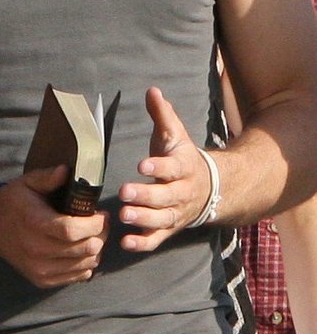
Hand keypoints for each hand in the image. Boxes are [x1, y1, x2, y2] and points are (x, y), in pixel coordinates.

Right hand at [0, 166, 108, 287]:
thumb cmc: (13, 202)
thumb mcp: (28, 183)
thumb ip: (48, 177)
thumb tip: (67, 170)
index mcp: (34, 223)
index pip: (72, 230)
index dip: (94, 224)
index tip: (102, 215)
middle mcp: (36, 250)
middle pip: (84, 248)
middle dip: (100, 235)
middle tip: (100, 224)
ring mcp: (39, 268)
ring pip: (86, 264)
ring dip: (95, 250)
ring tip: (91, 236)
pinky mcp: (42, 279)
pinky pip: (78, 276)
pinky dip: (86, 263)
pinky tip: (80, 249)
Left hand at [118, 87, 213, 251]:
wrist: (211, 189)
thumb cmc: (182, 158)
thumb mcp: (176, 135)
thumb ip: (163, 115)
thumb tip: (152, 90)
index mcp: (182, 167)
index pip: (171, 167)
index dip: (158, 167)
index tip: (141, 165)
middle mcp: (181, 192)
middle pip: (165, 196)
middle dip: (146, 195)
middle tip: (125, 193)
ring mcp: (176, 212)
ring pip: (161, 219)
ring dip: (143, 219)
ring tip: (123, 215)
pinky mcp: (169, 229)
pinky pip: (157, 239)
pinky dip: (143, 243)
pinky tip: (126, 243)